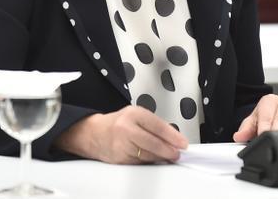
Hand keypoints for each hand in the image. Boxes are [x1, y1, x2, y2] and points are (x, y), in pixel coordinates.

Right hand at [54, 105, 187, 163]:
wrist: (95, 134)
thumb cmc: (118, 124)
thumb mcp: (136, 116)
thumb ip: (154, 125)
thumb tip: (174, 138)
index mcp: (133, 114)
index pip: (157, 126)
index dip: (173, 136)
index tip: (182, 143)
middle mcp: (126, 128)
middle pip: (153, 143)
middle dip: (169, 150)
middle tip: (177, 153)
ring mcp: (122, 145)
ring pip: (148, 155)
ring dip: (161, 157)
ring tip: (168, 156)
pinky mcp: (120, 158)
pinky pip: (140, 162)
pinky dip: (149, 161)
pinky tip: (153, 158)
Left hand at [232, 95, 277, 141]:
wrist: (275, 113)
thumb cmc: (265, 116)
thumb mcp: (253, 121)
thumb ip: (245, 129)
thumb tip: (239, 136)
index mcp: (271, 101)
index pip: (268, 114)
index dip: (264, 126)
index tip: (262, 134)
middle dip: (276, 132)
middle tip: (272, 142)